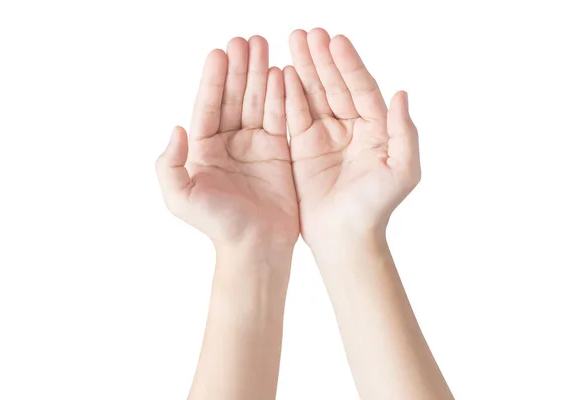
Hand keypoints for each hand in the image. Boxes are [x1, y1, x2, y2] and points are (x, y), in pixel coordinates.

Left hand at [156, 36, 298, 248]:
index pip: (208, 107)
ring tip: (265, 46)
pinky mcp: (280, 152)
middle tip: (248, 39)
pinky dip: (283, 96)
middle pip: (235, 98)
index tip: (220, 53)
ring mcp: (256, 146)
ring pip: (259, 102)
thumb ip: (170, 164)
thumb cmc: (218, 225)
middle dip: (240, 68)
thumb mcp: (181, 197)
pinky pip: (282, 118)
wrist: (256, 247)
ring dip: (261, 74)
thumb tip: (176, 128)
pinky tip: (284, 73)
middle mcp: (229, 143)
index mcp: (204, 149)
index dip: (213, 80)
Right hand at [284, 29, 420, 243]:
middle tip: (307, 32)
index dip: (349, 64)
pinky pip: (295, 115)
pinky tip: (282, 72)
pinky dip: (288, 94)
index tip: (335, 40)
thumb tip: (401, 93)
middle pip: (335, 85)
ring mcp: (326, 136)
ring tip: (292, 40)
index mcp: (376, 129)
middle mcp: (351, 128)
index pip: (362, 88)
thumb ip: (404, 133)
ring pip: (313, 94)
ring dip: (304, 67)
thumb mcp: (403, 171)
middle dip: (322, 58)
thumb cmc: (377, 208)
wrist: (345, 238)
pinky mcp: (303, 148)